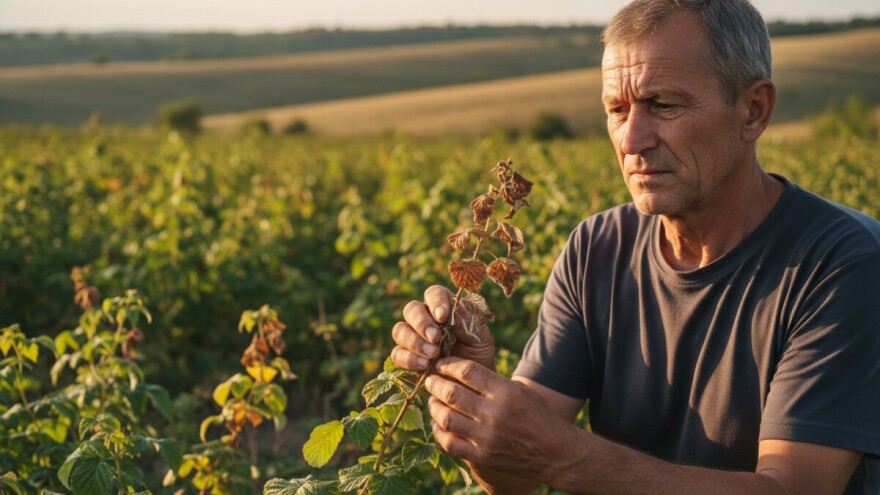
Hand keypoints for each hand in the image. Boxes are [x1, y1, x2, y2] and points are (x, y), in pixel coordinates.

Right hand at [390, 285, 494, 370]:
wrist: (474, 381)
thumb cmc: (478, 354)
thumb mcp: (480, 337)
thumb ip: (466, 322)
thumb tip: (449, 312)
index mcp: (444, 307)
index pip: (434, 294)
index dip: (435, 301)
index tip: (442, 317)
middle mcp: (425, 319)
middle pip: (411, 309)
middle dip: (422, 323)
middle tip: (435, 338)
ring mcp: (412, 338)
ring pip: (399, 330)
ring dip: (414, 341)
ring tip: (433, 355)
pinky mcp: (406, 358)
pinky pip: (397, 353)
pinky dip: (409, 358)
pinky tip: (424, 365)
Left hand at [424, 357, 574, 479]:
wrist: (556, 452)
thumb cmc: (538, 415)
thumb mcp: (521, 390)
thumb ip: (493, 381)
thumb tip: (459, 370)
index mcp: (506, 392)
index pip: (467, 371)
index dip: (448, 365)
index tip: (441, 364)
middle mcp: (494, 414)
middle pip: (452, 393)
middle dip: (435, 383)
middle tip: (431, 380)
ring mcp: (487, 437)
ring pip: (447, 418)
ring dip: (434, 406)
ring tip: (433, 400)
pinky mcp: (483, 456)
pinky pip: (450, 443)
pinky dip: (439, 432)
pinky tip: (438, 424)